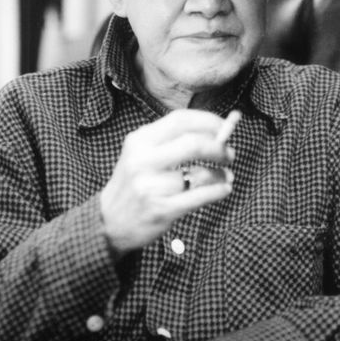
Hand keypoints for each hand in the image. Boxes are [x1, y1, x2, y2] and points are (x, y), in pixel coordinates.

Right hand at [100, 109, 234, 256]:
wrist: (109, 221)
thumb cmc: (136, 182)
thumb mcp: (144, 154)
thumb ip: (175, 140)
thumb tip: (219, 130)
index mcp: (139, 140)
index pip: (180, 120)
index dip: (209, 121)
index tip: (226, 127)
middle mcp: (142, 160)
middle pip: (193, 143)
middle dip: (218, 147)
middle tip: (229, 154)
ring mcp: (150, 186)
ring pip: (199, 173)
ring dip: (221, 174)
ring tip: (226, 176)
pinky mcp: (160, 210)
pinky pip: (200, 197)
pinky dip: (218, 191)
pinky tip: (224, 189)